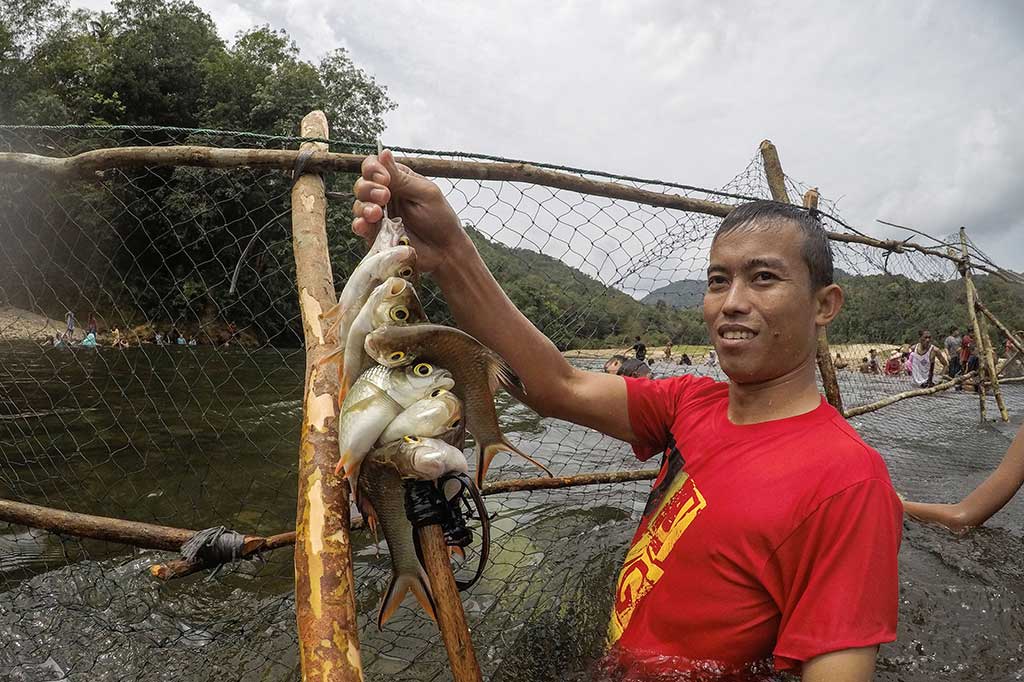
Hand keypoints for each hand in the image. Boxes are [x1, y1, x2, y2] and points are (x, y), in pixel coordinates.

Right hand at [352, 149, 467, 272]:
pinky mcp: (375, 235)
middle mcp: (384, 196)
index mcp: (397, 180)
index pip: (374, 167)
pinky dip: (359, 225)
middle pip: (362, 185)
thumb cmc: (440, 219)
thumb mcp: (425, 194)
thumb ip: (402, 177)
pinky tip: (364, 225)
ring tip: (376, 214)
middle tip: (385, 197)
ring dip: (364, 207)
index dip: (373, 169)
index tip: (384, 179)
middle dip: (369, 189)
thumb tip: (383, 152)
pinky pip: (360, 227)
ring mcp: (378, 216)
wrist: (444, 251)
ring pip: (358, 205)